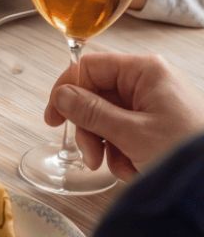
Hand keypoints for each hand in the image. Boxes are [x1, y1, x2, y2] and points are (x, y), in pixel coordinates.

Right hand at [44, 50, 203, 179]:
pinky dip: (124, 153)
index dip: (66, 91)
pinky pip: (125, 133)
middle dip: (90, 129)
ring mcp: (154, 104)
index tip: (53, 119)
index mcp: (145, 71)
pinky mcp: (159, 125)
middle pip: (97, 96)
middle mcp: (148, 82)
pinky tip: (136, 169)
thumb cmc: (184, 152)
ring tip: (122, 168)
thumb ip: (91, 112)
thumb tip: (60, 96)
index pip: (89, 67)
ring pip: (108, 118)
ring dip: (107, 146)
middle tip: (91, 156)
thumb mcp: (132, 133)